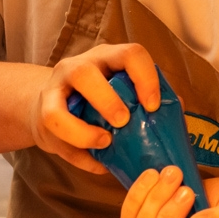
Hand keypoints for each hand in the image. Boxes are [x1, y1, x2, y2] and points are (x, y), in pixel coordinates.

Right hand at [28, 44, 161, 173]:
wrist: (54, 107)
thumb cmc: (99, 101)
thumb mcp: (123, 91)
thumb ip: (147, 99)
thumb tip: (176, 110)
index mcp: (108, 58)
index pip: (129, 54)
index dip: (145, 77)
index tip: (154, 105)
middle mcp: (78, 67)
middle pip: (85, 74)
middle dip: (106, 100)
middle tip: (124, 121)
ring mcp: (55, 91)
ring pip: (57, 109)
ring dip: (82, 131)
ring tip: (105, 142)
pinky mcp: (42, 115)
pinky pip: (53, 138)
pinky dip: (78, 154)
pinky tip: (97, 163)